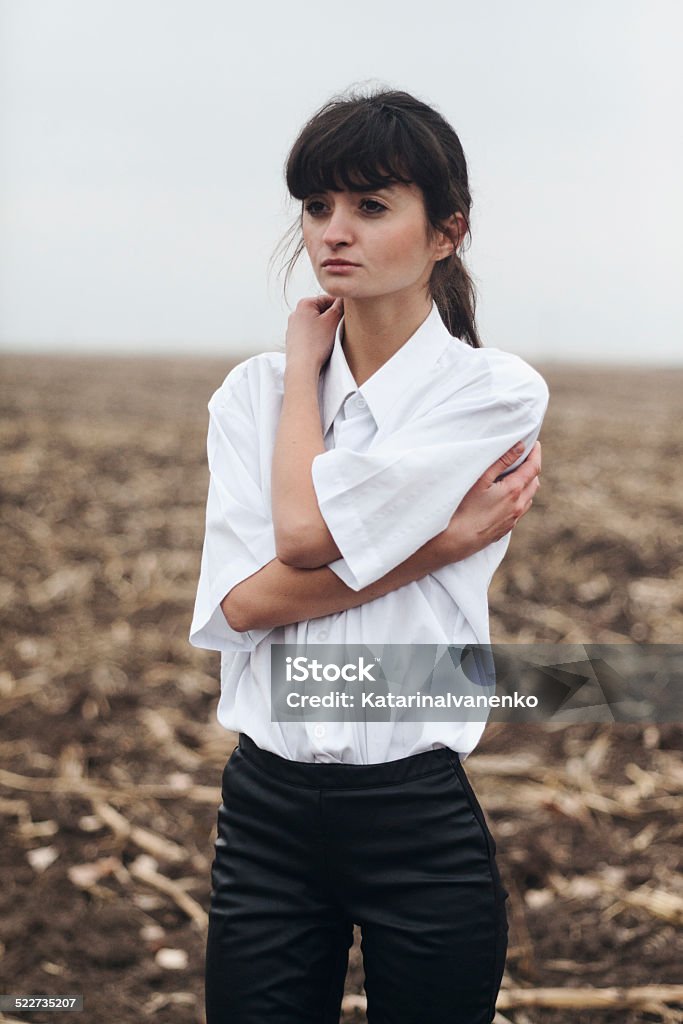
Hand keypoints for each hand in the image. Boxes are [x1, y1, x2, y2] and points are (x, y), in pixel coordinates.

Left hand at [285, 294, 343, 371]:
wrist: (302, 366)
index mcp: (304, 304)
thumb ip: (339, 306)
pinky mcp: (294, 339)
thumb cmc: (315, 344)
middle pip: (321, 311)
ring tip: (329, 339)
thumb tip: (343, 299)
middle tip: (338, 328)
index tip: (346, 316)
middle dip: (331, 318)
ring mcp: (293, 327)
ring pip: (315, 323)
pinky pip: (310, 333)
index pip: (328, 299)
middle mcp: (296, 313)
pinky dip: (317, 337)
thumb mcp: (332, 321)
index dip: (340, 307)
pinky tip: (321, 345)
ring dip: (325, 328)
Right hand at [445, 441, 541, 559]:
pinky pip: (519, 510)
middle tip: (523, 458)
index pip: (533, 468)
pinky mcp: (505, 529)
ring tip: (515, 476)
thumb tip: (520, 446)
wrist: (456, 540)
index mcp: (514, 490)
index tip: (534, 443)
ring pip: (528, 498)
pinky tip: (506, 497)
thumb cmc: (464, 507)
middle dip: (531, 468)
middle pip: (534, 482)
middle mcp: (518, 506)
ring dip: (526, 485)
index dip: (536, 453)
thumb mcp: (481, 479)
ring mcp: (513, 519)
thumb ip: (502, 461)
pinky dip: (519, 499)